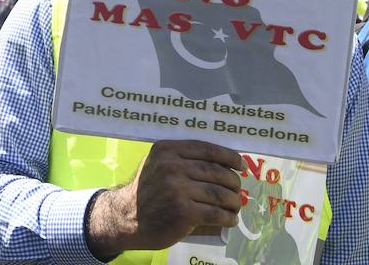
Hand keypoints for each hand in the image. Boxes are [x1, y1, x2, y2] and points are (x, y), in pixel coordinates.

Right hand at [86, 140, 244, 257]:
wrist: (127, 217)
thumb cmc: (147, 191)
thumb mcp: (157, 164)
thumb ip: (180, 158)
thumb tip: (220, 161)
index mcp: (167, 150)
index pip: (207, 149)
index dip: (229, 157)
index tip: (241, 165)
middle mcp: (171, 167)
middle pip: (217, 172)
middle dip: (234, 183)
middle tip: (238, 190)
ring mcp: (177, 189)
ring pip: (220, 194)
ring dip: (234, 202)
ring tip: (235, 206)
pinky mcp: (183, 212)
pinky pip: (216, 213)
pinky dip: (228, 218)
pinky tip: (230, 219)